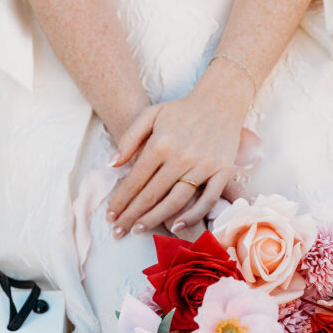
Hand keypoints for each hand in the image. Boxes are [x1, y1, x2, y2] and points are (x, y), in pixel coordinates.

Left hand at [106, 64, 253, 237]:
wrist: (221, 100)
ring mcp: (204, 166)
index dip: (120, 200)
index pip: (135, 179)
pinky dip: (192, 216)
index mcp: (161, 143)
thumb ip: (129, 138)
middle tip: (118, 232)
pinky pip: (207, 201)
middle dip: (131, 215)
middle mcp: (182, 157)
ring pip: (176, 201)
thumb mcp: (151, 114)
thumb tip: (112, 165)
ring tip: (139, 230)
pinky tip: (176, 225)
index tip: (110, 215)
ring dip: (155, 219)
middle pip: (151, 195)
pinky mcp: (223, 172)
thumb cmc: (181, 110)